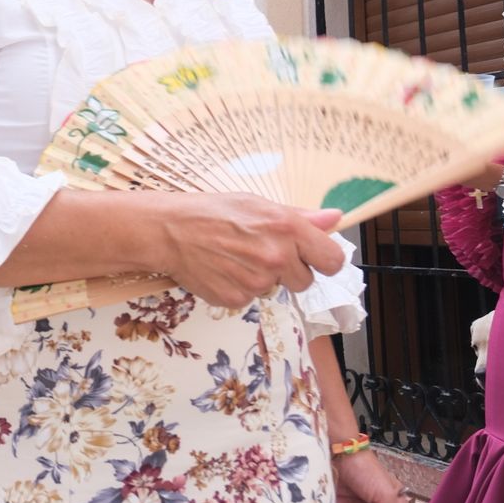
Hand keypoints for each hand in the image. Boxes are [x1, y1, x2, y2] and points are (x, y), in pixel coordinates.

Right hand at [154, 194, 345, 308]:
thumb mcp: (257, 204)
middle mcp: (277, 257)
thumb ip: (300, 216)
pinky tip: (222, 269)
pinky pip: (250, 298)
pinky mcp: (237, 298)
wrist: (168, 231)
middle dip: (289, 271)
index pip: (333, 261)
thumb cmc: (211, 212)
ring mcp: (257, 281)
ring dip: (261, 278)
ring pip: (274, 288)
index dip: (325, 261)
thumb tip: (334, 218)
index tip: (314, 259)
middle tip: (261, 253)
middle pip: (305, 281)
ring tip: (235, 257)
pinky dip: (238, 287)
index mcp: (287, 229)